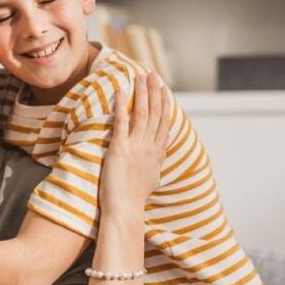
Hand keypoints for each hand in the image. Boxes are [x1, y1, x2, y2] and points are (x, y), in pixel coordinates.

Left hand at [100, 72, 171, 217]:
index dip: (164, 102)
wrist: (125, 209)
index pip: (164, 121)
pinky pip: (122, 122)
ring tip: (140, 76)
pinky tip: (121, 90)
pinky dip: (122, 104)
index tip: (163, 87)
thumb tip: (162, 147)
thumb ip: (157, 159)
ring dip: (142, 93)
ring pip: (142, 113)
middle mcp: (149, 146)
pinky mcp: (120, 148)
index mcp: (157, 152)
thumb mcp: (152, 176)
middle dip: (155, 91)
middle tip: (153, 74)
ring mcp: (136, 146)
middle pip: (155, 113)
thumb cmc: (134, 197)